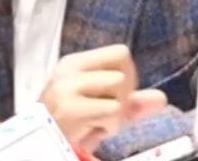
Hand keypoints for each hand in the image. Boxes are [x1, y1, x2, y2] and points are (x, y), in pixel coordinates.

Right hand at [38, 44, 167, 151]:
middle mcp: (69, 70)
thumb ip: (130, 101)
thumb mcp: (100, 107)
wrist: (36, 144)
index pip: (121, 53)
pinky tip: (94, 130)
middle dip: (125, 95)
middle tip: (109, 112)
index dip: (129, 76)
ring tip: (99, 121)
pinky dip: (110, 126)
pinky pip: (113, 110)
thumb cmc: (68, 125)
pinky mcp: (70, 107)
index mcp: (74, 64)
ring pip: (119, 86)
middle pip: (123, 68)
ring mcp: (67, 87)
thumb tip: (160, 99)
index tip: (118, 96)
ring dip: (117, 113)